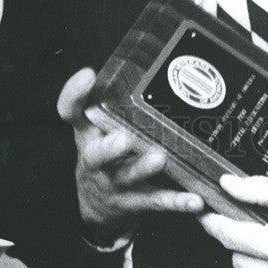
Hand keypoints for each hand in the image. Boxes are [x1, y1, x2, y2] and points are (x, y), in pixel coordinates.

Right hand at [57, 67, 203, 243]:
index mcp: (86, 136)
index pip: (72, 113)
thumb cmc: (103, 153)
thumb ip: (110, 99)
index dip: (75, 95)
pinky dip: (176, 201)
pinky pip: (157, 201)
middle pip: (96, 155)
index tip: (88, 75)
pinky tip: (195, 200)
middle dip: (109, 148)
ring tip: (160, 158)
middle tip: (123, 138)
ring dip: (142, 168)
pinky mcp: (137, 201)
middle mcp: (96, 161)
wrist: (96, 206)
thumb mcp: (96, 127)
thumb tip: (141, 62)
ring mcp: (115, 183)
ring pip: (128, 177)